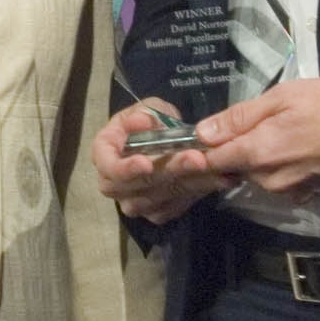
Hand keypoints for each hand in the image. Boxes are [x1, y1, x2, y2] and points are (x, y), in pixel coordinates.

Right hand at [93, 100, 230, 224]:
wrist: (164, 142)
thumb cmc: (149, 122)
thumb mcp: (149, 108)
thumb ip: (145, 113)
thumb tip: (142, 122)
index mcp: (103, 153)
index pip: (108, 167)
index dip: (125, 169)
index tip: (146, 164)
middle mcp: (112, 184)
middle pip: (136, 187)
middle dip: (170, 172)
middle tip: (198, 159)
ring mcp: (133, 202)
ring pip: (158, 200)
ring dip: (188, 184)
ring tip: (215, 169)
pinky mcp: (155, 212)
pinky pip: (172, 208)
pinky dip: (194, 194)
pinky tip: (216, 180)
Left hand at [193, 76, 319, 201]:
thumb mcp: (281, 97)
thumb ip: (239, 117)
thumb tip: (202, 133)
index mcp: (258, 154)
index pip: (213, 161)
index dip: (206, 148)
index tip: (210, 134)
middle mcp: (269, 180)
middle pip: (235, 168)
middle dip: (239, 149)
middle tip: (263, 123)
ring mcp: (289, 192)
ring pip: (258, 176)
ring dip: (261, 159)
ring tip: (284, 133)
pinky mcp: (306, 196)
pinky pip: (280, 183)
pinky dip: (282, 169)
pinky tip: (298, 149)